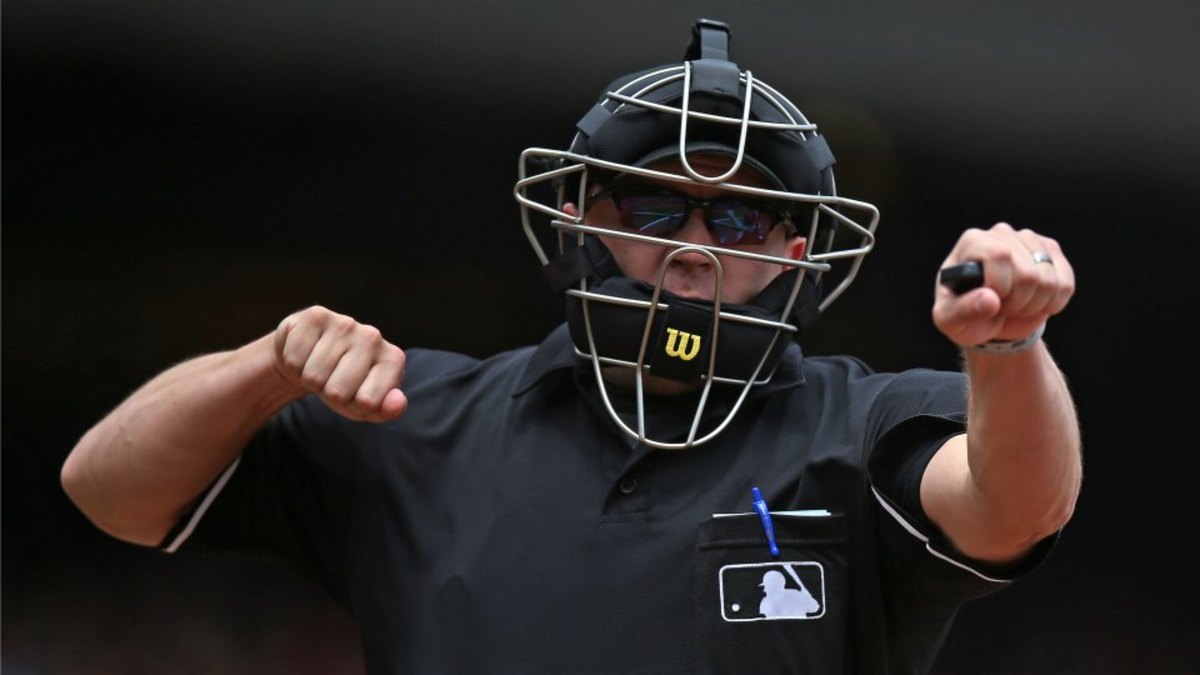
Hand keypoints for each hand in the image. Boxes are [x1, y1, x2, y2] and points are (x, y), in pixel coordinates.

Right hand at [272, 306, 407, 421]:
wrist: (311, 356)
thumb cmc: (343, 383)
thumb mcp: (366, 405)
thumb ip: (387, 410)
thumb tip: (397, 403)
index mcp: (393, 360)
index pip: (368, 403)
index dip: (353, 406)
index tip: (355, 393)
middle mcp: (373, 337)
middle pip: (337, 391)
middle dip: (328, 393)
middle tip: (331, 380)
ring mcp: (346, 324)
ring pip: (313, 376)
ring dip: (309, 379)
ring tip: (318, 367)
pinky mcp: (316, 315)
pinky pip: (294, 359)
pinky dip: (294, 364)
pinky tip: (305, 353)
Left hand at [933, 223, 1074, 346]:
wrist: (989, 318)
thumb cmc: (964, 315)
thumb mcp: (951, 320)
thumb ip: (962, 311)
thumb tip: (990, 299)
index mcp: (973, 241)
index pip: (1000, 255)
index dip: (1000, 288)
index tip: (989, 301)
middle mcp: (1001, 233)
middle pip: (1028, 273)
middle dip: (1017, 303)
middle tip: (1001, 307)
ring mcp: (1029, 240)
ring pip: (1049, 280)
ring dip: (1034, 305)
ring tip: (1015, 305)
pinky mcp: (1051, 252)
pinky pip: (1065, 284)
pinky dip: (1052, 304)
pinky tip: (1034, 303)